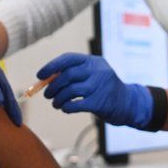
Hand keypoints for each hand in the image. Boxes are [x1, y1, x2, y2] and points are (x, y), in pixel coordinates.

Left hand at [37, 53, 152, 128]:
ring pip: (70, 91)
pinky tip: (65, 109)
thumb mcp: (93, 74)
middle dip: (53, 86)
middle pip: (67, 75)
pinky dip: (66, 107)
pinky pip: (76, 105)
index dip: (51, 66)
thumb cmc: (103, 89)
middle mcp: (98, 71)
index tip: (40, 75)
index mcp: (93, 61)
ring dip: (58, 99)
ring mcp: (100, 87)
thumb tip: (46, 79)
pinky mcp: (100, 103)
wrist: (127, 103)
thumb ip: (73, 74)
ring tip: (56, 104)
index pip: (68, 59)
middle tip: (47, 94)